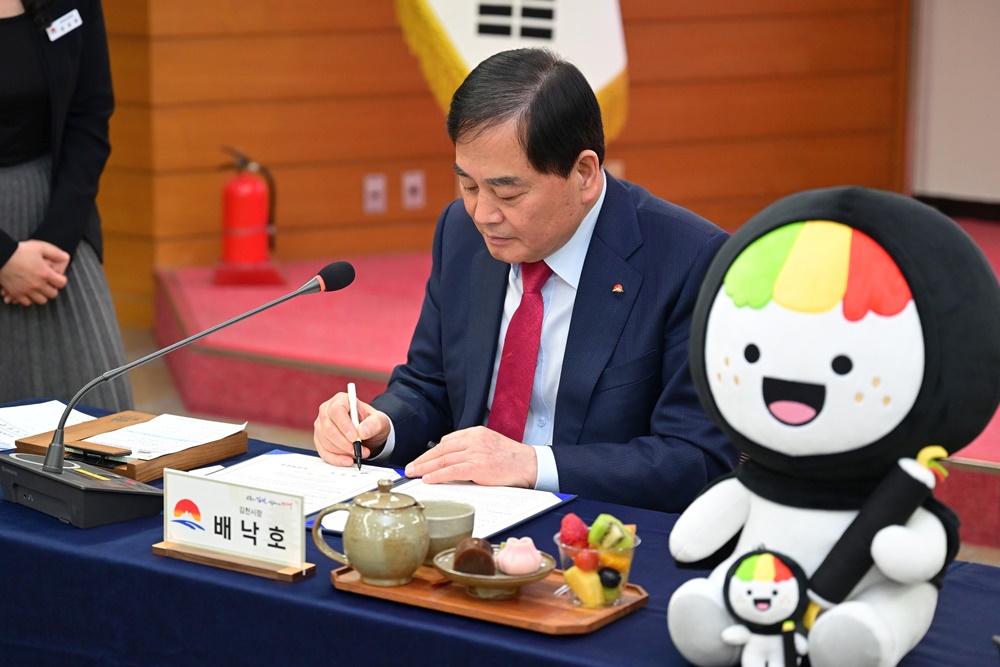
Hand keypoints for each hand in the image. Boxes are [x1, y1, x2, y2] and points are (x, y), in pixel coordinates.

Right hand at [0, 240, 69, 305]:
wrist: (1, 255)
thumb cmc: (20, 250)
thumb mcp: (40, 247)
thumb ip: (55, 253)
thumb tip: (66, 257)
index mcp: (45, 273)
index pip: (62, 284)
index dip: (60, 280)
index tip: (56, 277)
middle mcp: (37, 284)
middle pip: (53, 294)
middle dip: (52, 288)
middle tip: (48, 283)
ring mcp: (26, 290)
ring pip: (41, 300)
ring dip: (42, 295)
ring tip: (39, 288)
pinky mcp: (16, 293)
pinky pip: (27, 302)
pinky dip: (29, 298)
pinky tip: (28, 291)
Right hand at [313, 392, 389, 466]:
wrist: (367, 433)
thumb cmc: (371, 423)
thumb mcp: (380, 420)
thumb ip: (374, 424)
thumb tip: (362, 432)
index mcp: (341, 400)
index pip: (336, 410)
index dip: (344, 425)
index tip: (354, 438)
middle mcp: (327, 410)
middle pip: (328, 428)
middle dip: (344, 443)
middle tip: (358, 450)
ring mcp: (321, 425)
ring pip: (325, 441)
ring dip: (342, 452)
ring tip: (358, 453)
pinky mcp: (319, 439)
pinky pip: (323, 452)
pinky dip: (335, 459)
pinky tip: (347, 461)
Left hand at [403, 425, 537, 487]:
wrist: (529, 464)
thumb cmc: (510, 459)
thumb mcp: (489, 445)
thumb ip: (470, 448)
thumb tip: (450, 460)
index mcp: (475, 433)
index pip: (446, 441)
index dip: (430, 452)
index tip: (420, 460)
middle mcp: (473, 440)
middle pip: (441, 450)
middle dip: (422, 459)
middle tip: (409, 468)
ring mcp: (475, 452)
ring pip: (443, 460)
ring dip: (425, 468)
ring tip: (413, 474)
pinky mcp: (478, 466)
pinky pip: (452, 471)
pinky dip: (437, 475)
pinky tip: (428, 479)